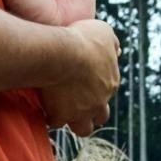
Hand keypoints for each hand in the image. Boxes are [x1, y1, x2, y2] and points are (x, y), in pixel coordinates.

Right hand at [38, 19, 117, 134]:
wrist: (63, 54)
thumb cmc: (82, 39)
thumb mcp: (103, 32)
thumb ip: (110, 42)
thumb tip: (116, 49)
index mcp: (110, 83)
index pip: (107, 91)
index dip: (96, 88)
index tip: (83, 81)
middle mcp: (99, 102)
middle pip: (100, 117)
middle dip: (92, 113)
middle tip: (77, 104)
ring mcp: (80, 112)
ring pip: (83, 129)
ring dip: (74, 122)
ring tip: (63, 113)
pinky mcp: (61, 115)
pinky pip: (55, 122)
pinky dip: (50, 117)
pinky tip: (43, 108)